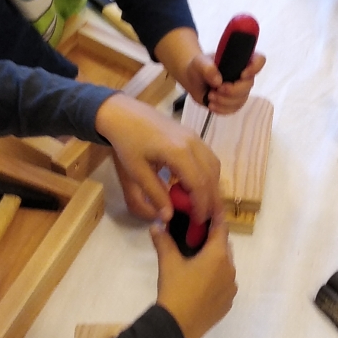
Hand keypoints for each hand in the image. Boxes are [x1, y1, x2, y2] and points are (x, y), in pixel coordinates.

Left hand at [95, 94, 219, 223]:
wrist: (124, 115)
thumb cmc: (127, 143)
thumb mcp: (136, 172)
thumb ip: (154, 195)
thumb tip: (168, 217)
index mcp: (178, 153)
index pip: (199, 184)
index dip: (200, 206)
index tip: (197, 222)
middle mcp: (193, 143)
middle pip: (211, 176)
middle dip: (211, 200)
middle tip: (206, 219)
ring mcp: (195, 137)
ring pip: (214, 166)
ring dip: (212, 187)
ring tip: (205, 206)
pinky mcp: (193, 135)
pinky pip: (209, 158)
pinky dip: (209, 175)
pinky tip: (199, 186)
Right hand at [152, 214, 236, 337]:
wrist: (177, 327)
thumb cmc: (175, 290)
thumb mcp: (167, 263)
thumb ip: (163, 241)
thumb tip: (156, 226)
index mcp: (218, 256)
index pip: (221, 229)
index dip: (217, 218)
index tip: (213, 209)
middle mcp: (230, 269)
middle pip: (224, 248)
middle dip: (213, 241)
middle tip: (197, 237)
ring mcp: (231, 288)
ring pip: (225, 267)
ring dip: (215, 261)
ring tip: (197, 262)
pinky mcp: (228, 303)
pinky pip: (224, 284)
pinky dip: (216, 279)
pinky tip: (201, 284)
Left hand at [182, 51, 266, 115]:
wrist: (193, 80)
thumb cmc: (199, 67)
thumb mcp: (198, 63)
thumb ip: (207, 68)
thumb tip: (218, 81)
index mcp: (240, 60)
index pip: (259, 60)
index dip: (255, 67)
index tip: (242, 74)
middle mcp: (244, 74)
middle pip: (249, 84)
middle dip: (233, 90)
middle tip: (217, 89)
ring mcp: (241, 89)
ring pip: (241, 99)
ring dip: (224, 101)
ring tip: (210, 96)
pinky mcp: (234, 102)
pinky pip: (234, 109)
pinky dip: (222, 109)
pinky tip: (211, 105)